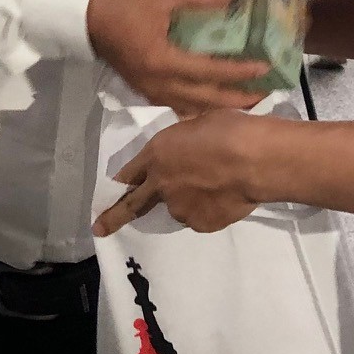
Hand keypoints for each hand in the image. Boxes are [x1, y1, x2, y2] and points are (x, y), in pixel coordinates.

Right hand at [86, 0, 269, 115]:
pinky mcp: (141, 86)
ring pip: (190, 107)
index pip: (211, 73)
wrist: (80, 11)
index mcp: (163, 61)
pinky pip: (176, 103)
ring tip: (245, 97)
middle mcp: (157, 84)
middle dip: (237, 99)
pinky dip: (198, 103)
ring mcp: (147, 89)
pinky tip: (210, 96)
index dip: (240, 73)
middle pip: (204, 101)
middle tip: (266, 92)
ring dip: (219, 104)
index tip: (266, 68)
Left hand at [93, 109, 271, 235]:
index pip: (129, 174)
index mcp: (157, 153)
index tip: (107, 196)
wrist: (255, 159)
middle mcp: (161, 184)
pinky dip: (209, 208)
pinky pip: (201, 215)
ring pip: (179, 206)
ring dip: (188, 199)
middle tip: (99, 229)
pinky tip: (225, 196)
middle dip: (113, 217)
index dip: (119, 184)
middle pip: (132, 205)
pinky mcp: (200, 223)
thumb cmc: (229, 130)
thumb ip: (183, 144)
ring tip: (216, 184)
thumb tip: (187, 151)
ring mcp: (179, 207)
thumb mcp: (197, 124)